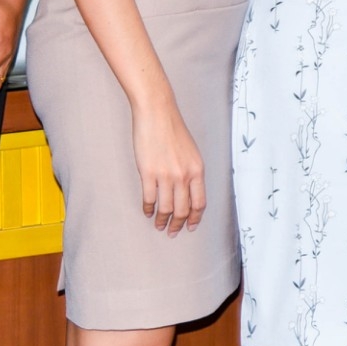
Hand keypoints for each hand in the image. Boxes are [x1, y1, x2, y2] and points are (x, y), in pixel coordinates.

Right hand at [131, 100, 206, 234]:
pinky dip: (148, 209)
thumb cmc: (173, 130)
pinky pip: (149, 199)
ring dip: (162, 221)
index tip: (190, 227)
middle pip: (183, 210)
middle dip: (178, 225)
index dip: (195, 218)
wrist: (157, 113)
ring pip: (166, 208)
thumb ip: (191, 172)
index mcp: (198, 169)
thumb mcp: (191, 152)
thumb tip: (188, 193)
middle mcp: (184, 175)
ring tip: (158, 225)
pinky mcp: (148, 173)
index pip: (200, 203)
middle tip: (172, 232)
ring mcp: (166, 175)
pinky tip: (147, 212)